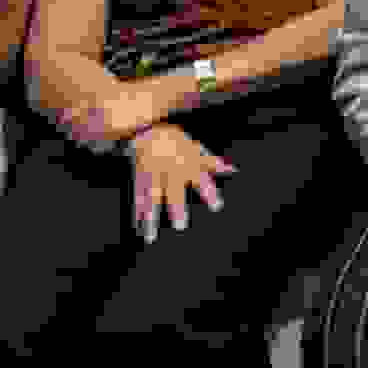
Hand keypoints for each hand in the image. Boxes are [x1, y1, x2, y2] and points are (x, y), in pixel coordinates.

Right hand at [128, 122, 233, 241]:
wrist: (149, 131)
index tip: (217, 207)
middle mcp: (170, 172)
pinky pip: (137, 197)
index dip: (209, 193)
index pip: (201, 180)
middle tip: (180, 227)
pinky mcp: (139, 179)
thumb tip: (231, 169)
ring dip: (151, 218)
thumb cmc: (176, 142)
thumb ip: (211, 162)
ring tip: (152, 236)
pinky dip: (138, 213)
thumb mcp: (195, 149)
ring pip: (151, 198)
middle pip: (173, 193)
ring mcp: (153, 176)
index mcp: (187, 164)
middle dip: (176, 209)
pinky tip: (138, 227)